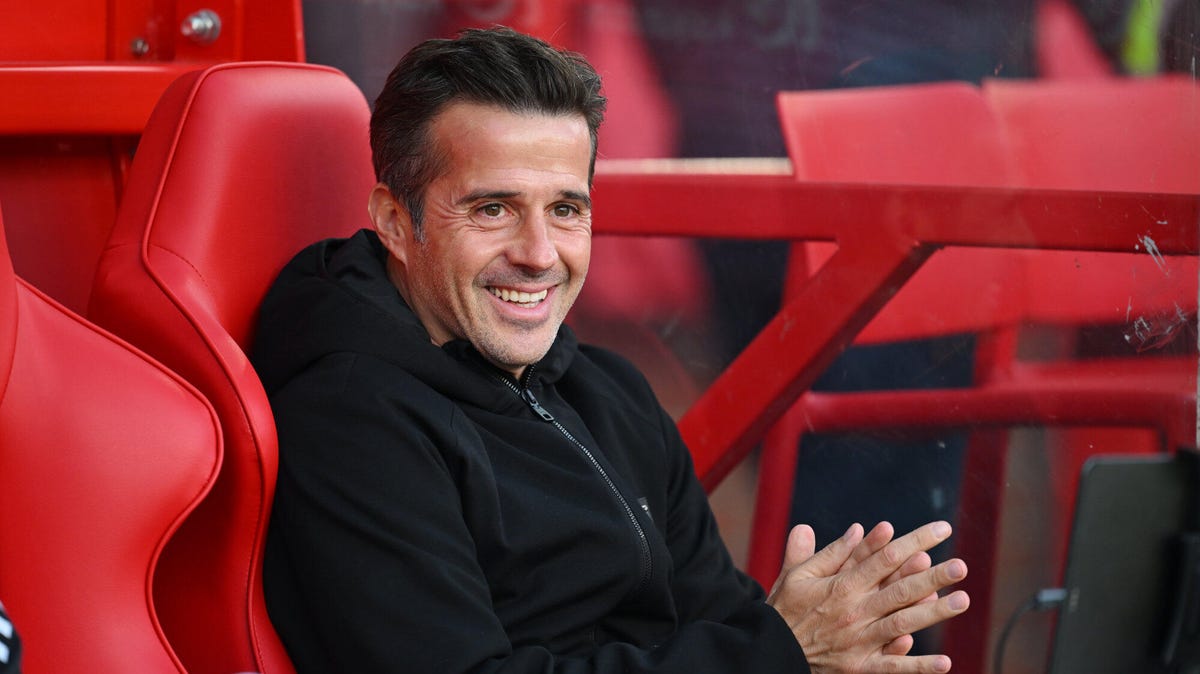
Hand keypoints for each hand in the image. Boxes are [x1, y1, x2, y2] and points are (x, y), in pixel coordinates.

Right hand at [767, 521, 968, 672]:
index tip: (940, 530)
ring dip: (934, 613)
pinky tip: (945, 663)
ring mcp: (859, 640)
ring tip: (962, 600)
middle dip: (932, 576)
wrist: (771, 650)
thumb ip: (829, 552)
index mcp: (842, 585)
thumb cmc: (784, 609)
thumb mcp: (798, 574)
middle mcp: (854, 611)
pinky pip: (893, 668)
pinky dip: (918, 667)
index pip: (885, 558)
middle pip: (900, 590)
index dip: (914, 541)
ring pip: (903, 623)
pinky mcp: (860, 667)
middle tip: (961, 566)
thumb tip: (859, 529)